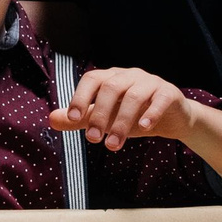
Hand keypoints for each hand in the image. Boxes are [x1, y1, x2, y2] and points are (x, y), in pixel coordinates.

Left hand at [51, 66, 190, 150]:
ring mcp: (150, 82)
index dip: (81, 96)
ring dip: (122, 122)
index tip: (72, 118)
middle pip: (111, 87)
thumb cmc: (132, 116)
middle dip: (100, 114)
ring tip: (113, 145)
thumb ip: (80, 118)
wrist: (170, 119)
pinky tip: (144, 128)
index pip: (92, 79)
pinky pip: (160, 99)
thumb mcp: (104, 118)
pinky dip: (151, 113)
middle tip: (92, 139)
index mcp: (111, 78)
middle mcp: (129, 75)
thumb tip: (51, 119)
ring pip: (134, 96)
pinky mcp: (169, 93)